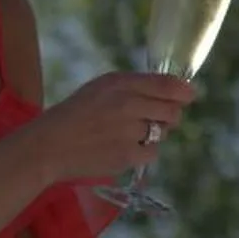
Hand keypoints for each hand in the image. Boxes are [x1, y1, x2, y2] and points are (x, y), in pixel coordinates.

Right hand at [23, 71, 193, 184]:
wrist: (48, 146)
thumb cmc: (75, 115)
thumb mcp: (100, 89)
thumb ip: (134, 87)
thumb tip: (174, 91)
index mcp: (119, 83)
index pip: (165, 84)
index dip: (183, 90)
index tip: (190, 94)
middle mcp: (126, 103)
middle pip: (171, 110)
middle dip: (170, 115)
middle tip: (158, 120)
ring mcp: (128, 130)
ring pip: (162, 132)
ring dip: (154, 134)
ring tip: (129, 134)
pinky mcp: (127, 154)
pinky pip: (152, 152)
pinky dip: (144, 152)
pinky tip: (124, 148)